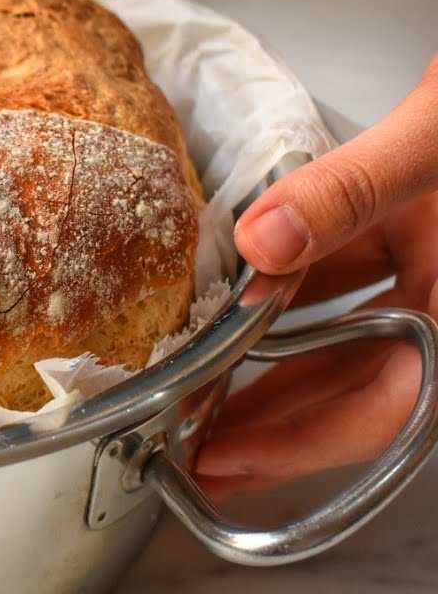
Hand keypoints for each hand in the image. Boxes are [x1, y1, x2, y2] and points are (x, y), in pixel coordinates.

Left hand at [196, 55, 437, 500]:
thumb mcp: (437, 142)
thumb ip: (351, 190)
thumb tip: (262, 240)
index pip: (384, 408)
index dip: (300, 445)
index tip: (224, 459)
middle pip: (354, 384)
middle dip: (269, 417)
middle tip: (188, 439)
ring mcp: (435, 265)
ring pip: (345, 332)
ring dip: (272, 355)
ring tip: (196, 380)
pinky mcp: (415, 229)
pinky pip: (345, 278)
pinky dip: (290, 291)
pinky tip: (233, 295)